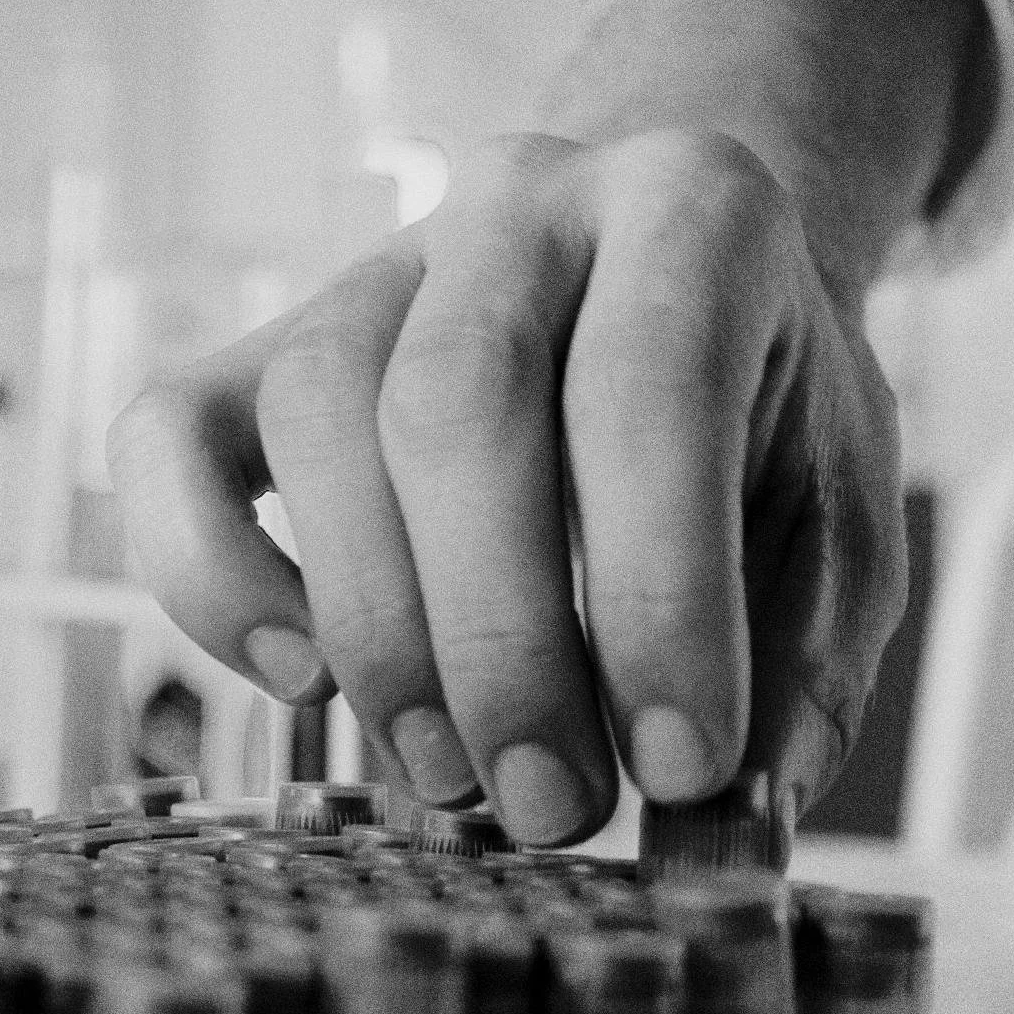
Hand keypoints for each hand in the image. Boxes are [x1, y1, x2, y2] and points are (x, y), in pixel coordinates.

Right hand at [108, 129, 910, 842]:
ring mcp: (378, 263)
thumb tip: (739, 813)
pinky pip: (170, 438)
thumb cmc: (763, 414)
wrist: (674, 283)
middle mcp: (522, 200)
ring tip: (457, 779)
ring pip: (322, 416)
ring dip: (379, 632)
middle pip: (457, 403)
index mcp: (695, 212)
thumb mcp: (844, 512)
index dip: (657, 594)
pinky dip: (211, 573)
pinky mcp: (263, 343)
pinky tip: (301, 682)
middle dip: (500, 641)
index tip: (682, 766)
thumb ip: (810, 658)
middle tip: (552, 807)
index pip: (649, 388)